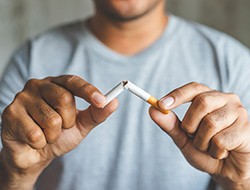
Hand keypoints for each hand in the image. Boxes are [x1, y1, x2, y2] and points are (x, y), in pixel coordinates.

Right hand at [0, 75, 117, 188]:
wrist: (35, 154)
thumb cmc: (58, 135)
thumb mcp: (81, 124)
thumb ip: (97, 113)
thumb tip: (114, 102)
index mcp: (56, 84)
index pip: (74, 81)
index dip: (89, 91)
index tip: (101, 101)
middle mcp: (38, 85)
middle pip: (64, 99)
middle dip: (68, 121)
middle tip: (61, 127)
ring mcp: (22, 98)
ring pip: (51, 119)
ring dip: (53, 135)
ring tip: (46, 134)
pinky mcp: (10, 114)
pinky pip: (36, 134)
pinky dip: (40, 143)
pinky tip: (33, 140)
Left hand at [149, 82, 249, 189]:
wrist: (227, 170)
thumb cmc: (205, 149)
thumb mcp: (183, 137)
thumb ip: (170, 124)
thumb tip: (152, 109)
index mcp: (210, 97)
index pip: (194, 88)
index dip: (177, 95)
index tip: (160, 104)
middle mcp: (226, 100)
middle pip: (201, 102)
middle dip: (190, 124)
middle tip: (193, 136)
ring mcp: (239, 113)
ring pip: (210, 123)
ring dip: (202, 142)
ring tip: (209, 147)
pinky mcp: (246, 129)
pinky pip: (221, 140)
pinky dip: (214, 151)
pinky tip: (222, 153)